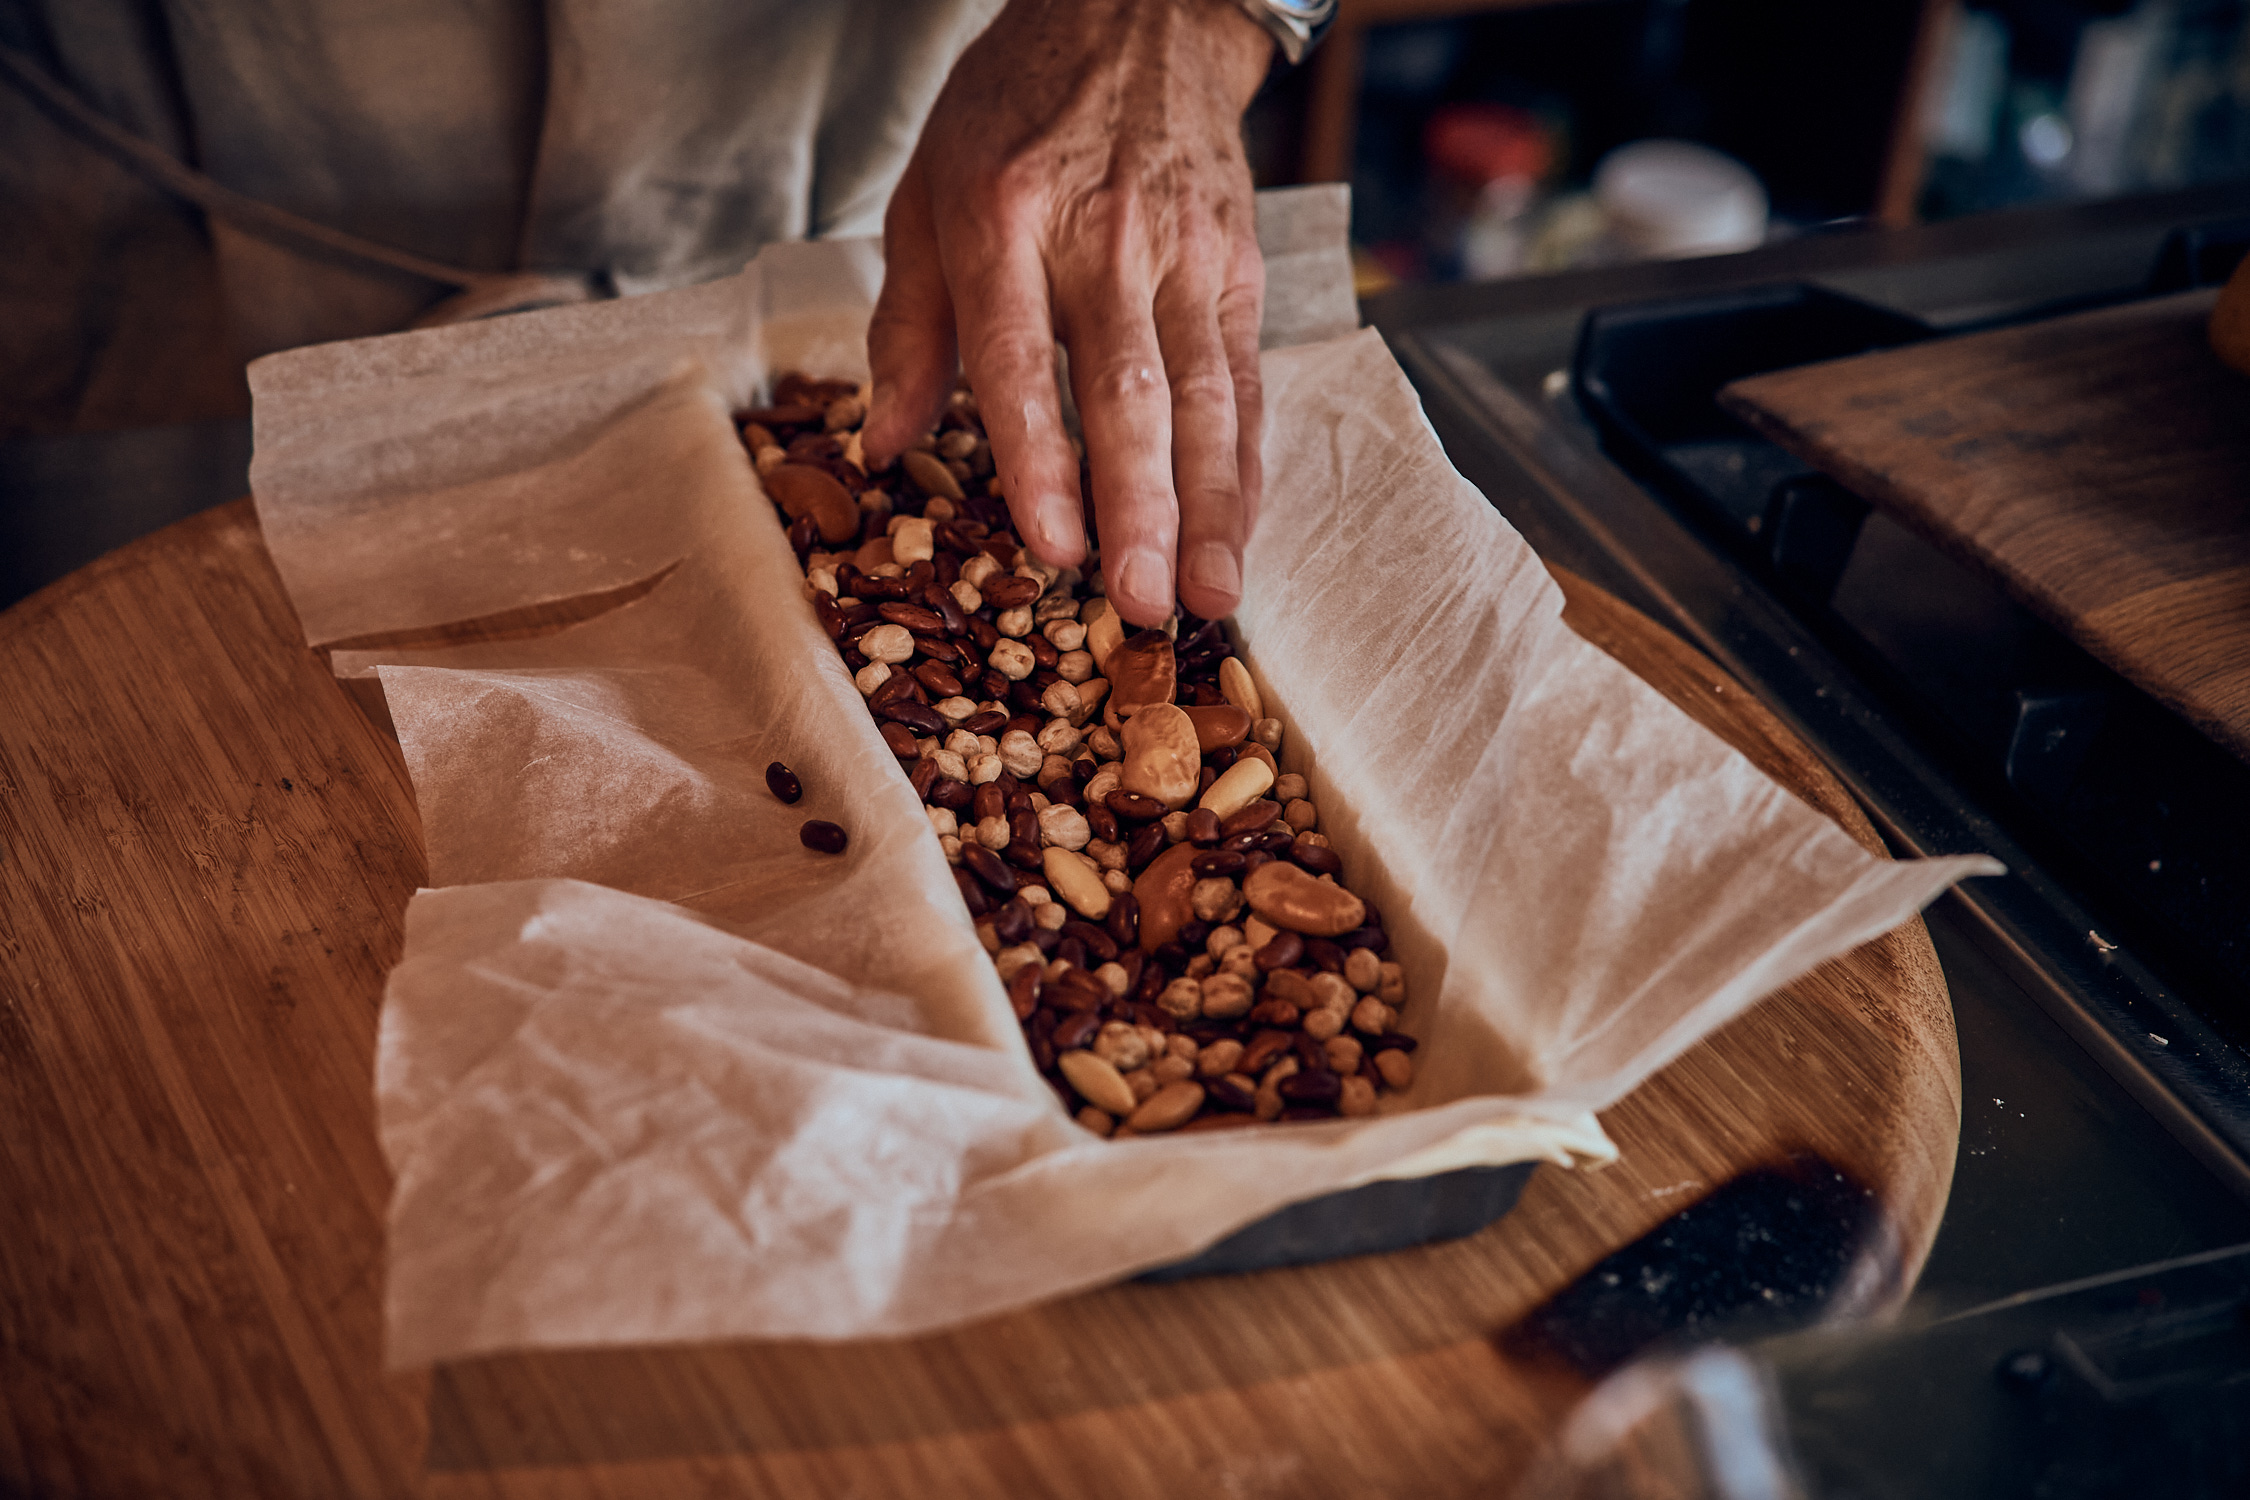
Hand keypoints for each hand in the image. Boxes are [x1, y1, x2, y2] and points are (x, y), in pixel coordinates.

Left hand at [861, 0, 1272, 626]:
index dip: (1039, 457)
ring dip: (1210, 506)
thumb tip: (880, 446)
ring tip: (1206, 595)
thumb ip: (908, 328)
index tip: (1053, 545)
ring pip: (1205, 396)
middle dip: (1141, 507)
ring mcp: (1184, 252)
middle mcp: (1103, 237)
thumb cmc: (1014, 117)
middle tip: (1141, 601)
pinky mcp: (1238, 265)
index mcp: (1003, 218)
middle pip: (1128, 390)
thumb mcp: (926, 196)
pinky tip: (1240, 533)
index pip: (1021, 356)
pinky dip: (1246, 465)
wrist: (1137, 18)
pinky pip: (1245, 380)